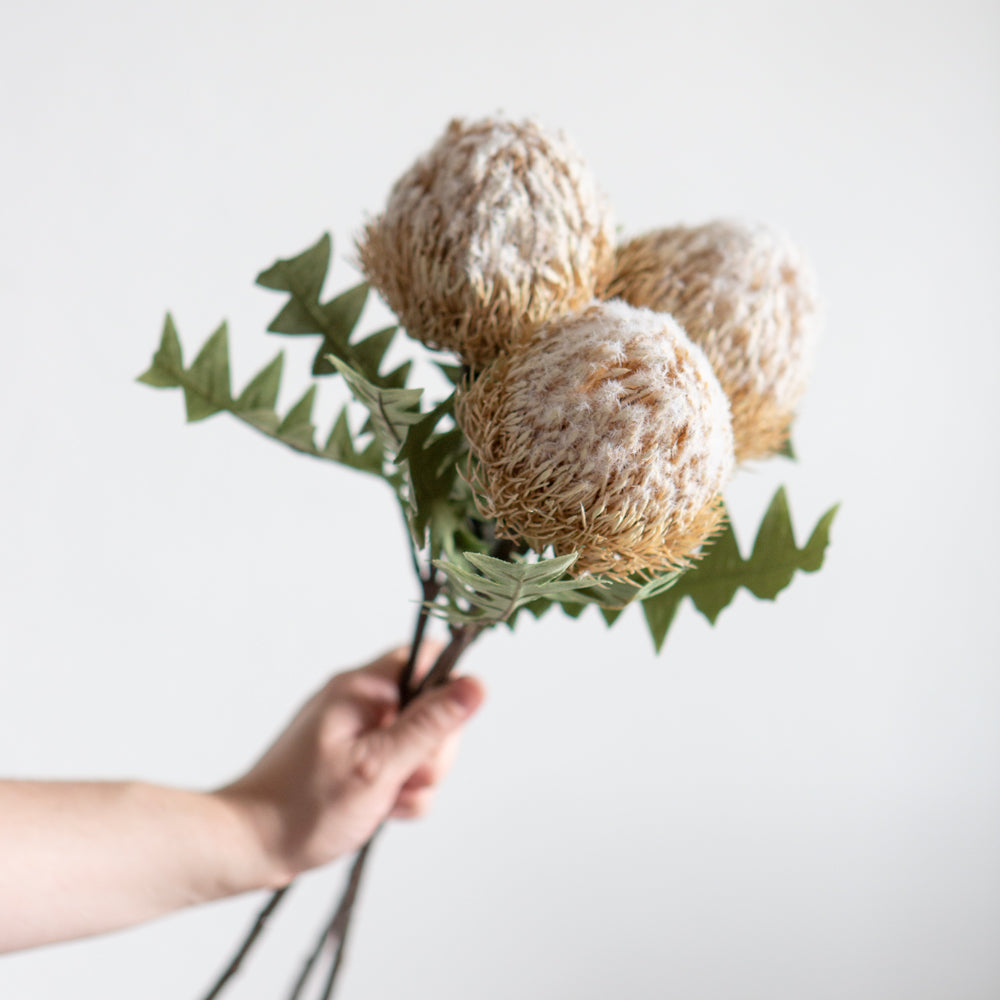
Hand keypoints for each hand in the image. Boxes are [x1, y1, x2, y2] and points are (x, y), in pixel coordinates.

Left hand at [216, 643, 484, 886]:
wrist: (248, 847)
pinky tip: (381, 810)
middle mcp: (361, 702)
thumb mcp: (378, 767)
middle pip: (431, 708)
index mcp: (361, 688)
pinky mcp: (359, 760)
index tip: (440, 732)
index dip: (446, 691)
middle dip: (432, 751)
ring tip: (386, 800)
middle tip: (404, 779)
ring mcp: (360, 732)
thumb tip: (476, 685)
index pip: (425, 659)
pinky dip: (401, 792)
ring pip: (421, 744)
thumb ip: (430, 726)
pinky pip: (401, 767)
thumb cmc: (301, 807)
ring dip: (417, 778)